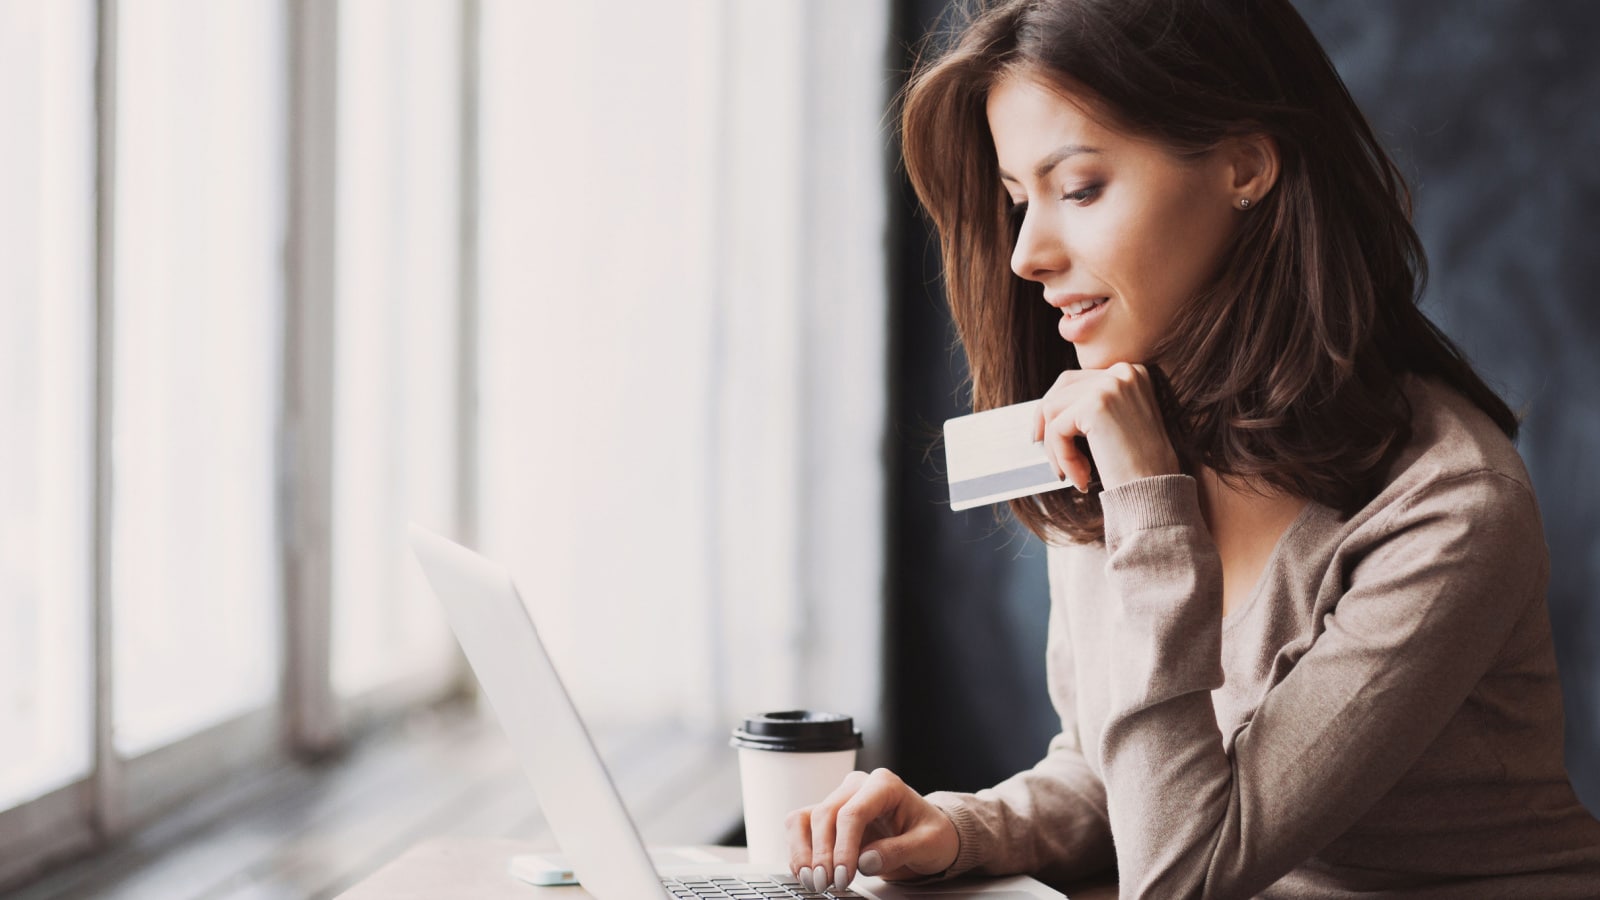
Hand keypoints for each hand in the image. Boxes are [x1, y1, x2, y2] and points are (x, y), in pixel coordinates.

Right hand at [784, 768, 958, 892]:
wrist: (928, 835)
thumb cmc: (931, 833)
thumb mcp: (928, 844)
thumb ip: (899, 850)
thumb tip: (865, 861)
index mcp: (884, 785)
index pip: (853, 812)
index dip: (843, 847)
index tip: (844, 876)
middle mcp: (857, 787)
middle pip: (825, 815)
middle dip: (822, 854)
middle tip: (827, 884)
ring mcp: (840, 800)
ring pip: (805, 818)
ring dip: (803, 852)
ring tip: (812, 881)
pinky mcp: (829, 818)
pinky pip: (802, 828)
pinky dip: (799, 852)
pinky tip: (806, 872)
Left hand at [1032, 362, 1180, 491]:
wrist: (1157, 492)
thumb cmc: (1140, 467)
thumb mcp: (1120, 424)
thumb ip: (1093, 406)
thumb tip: (1047, 406)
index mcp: (1132, 372)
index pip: (1077, 380)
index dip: (1056, 406)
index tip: (1044, 432)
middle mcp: (1123, 372)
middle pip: (1062, 388)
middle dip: (1047, 422)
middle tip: (1040, 446)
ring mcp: (1110, 385)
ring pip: (1053, 410)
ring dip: (1057, 447)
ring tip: (1074, 474)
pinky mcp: (1096, 405)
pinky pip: (1057, 429)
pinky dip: (1061, 457)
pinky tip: (1080, 478)